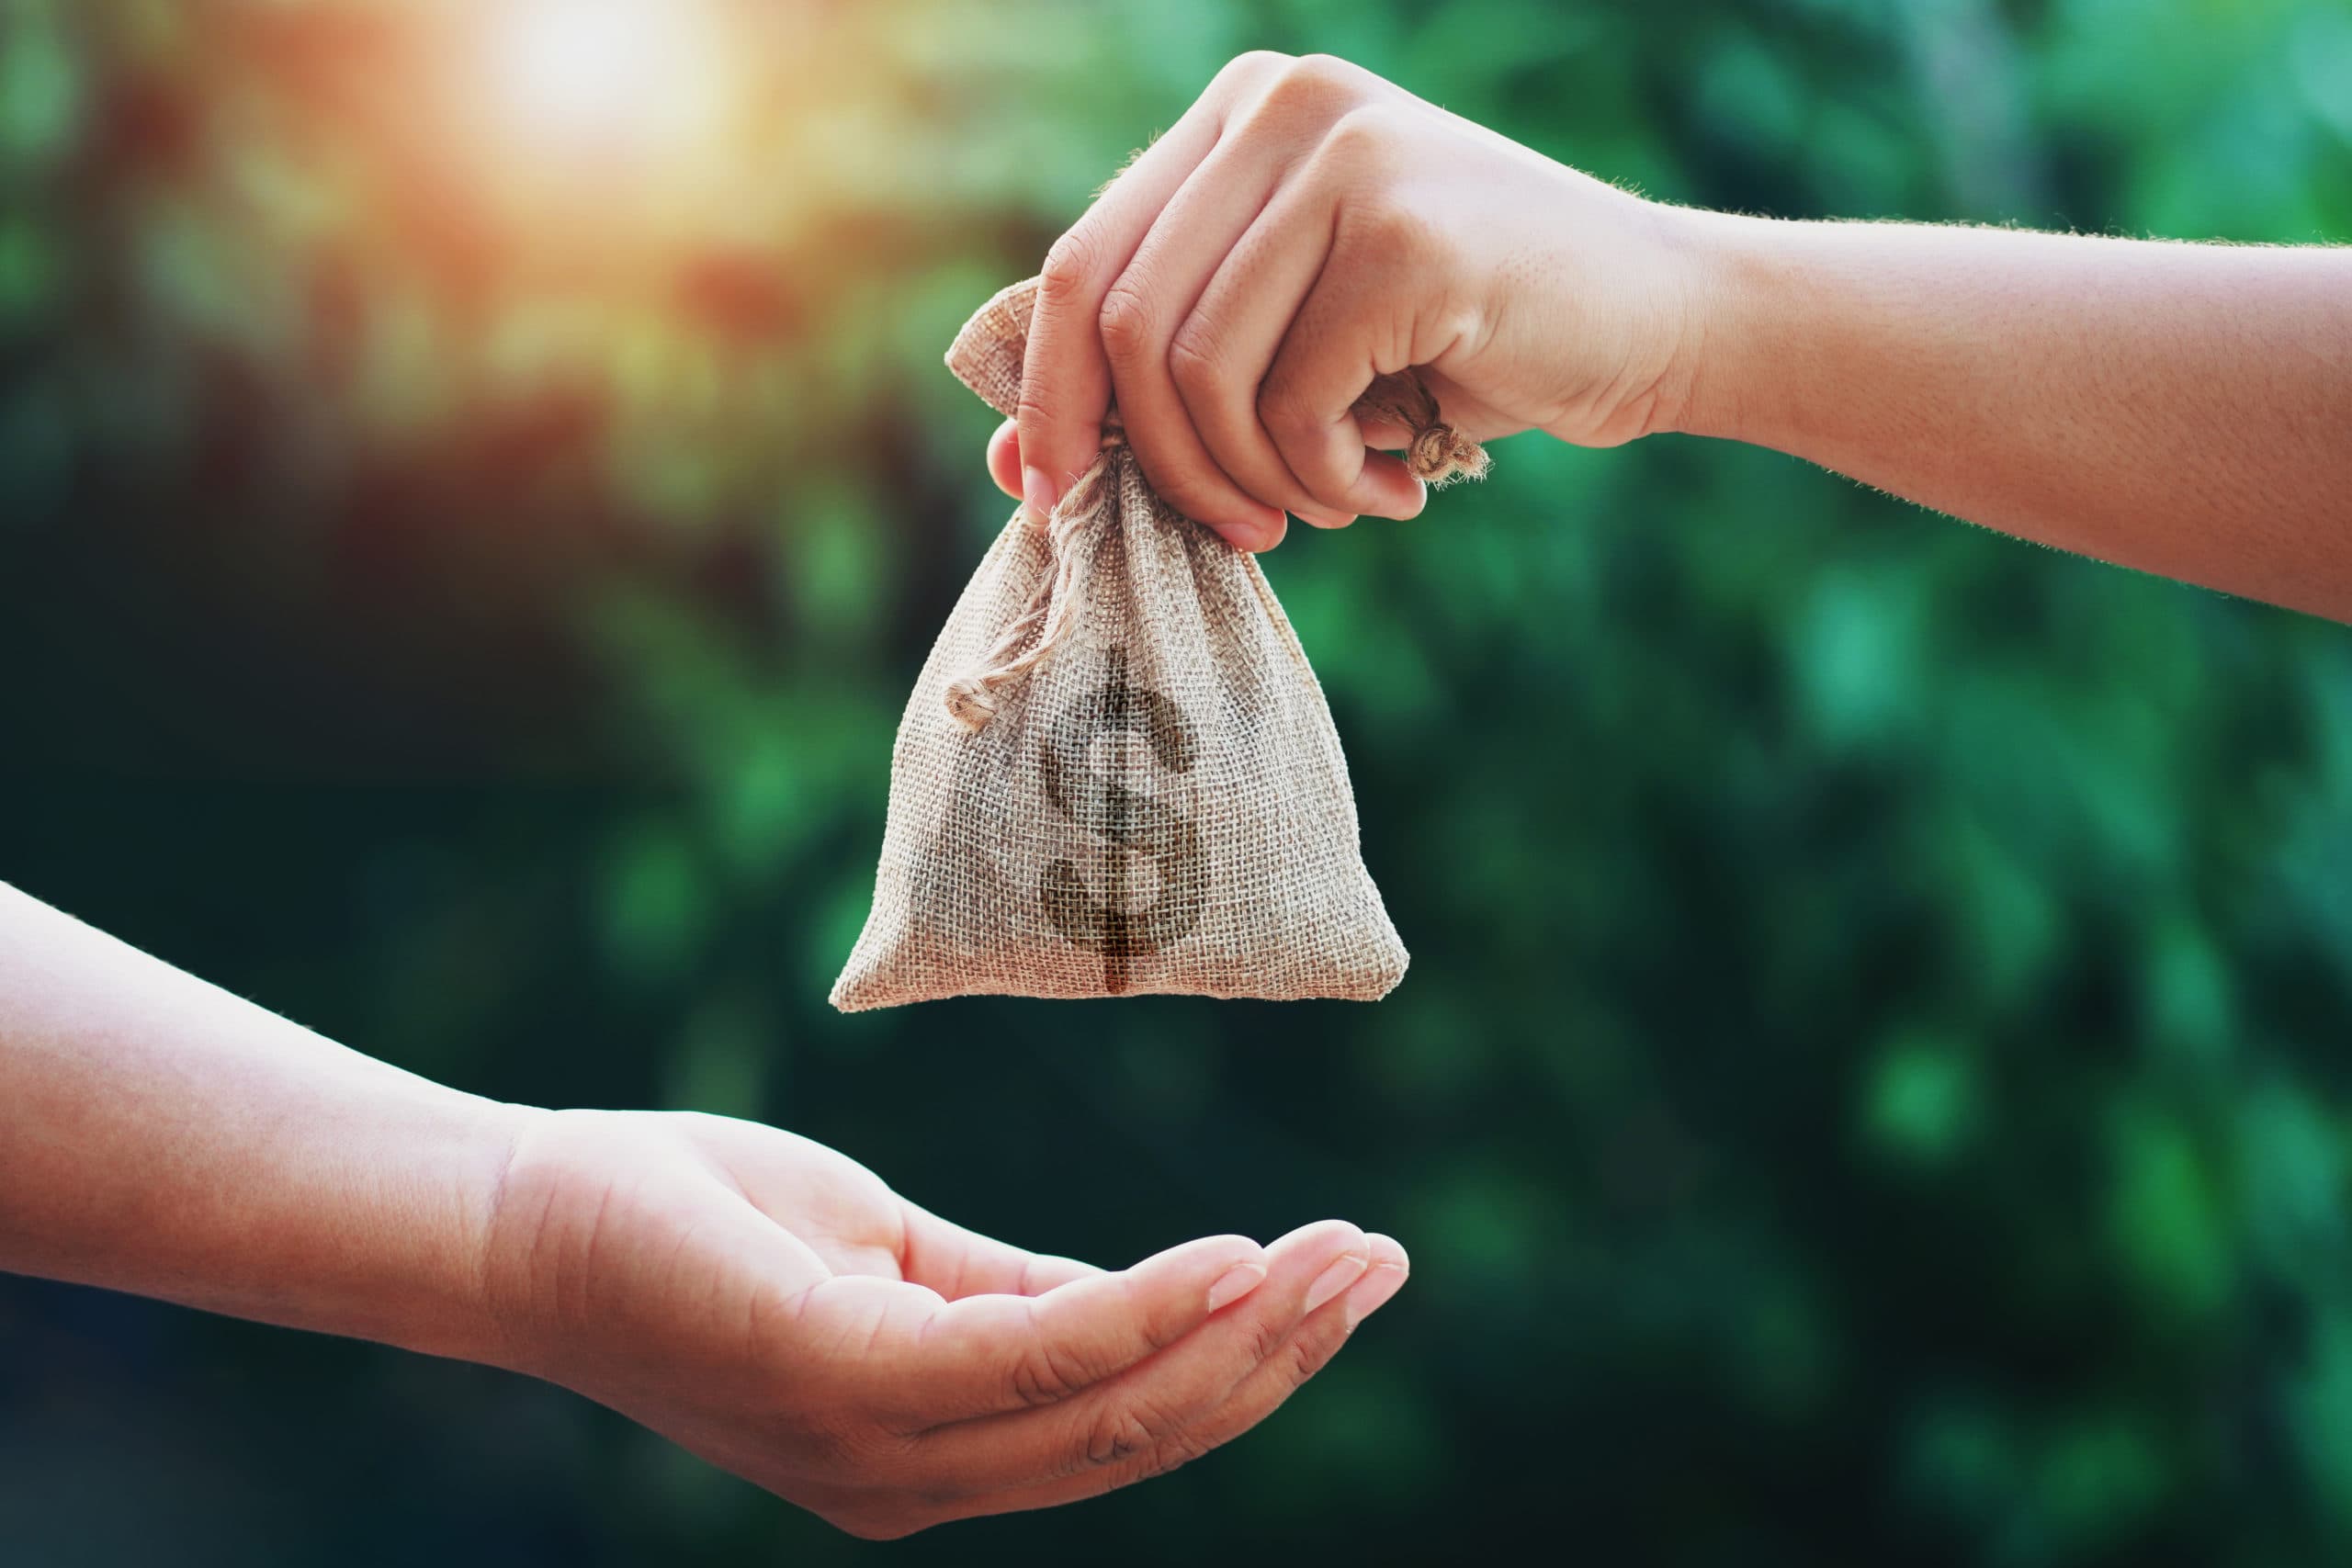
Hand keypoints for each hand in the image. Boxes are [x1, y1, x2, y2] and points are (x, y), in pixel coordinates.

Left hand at [477, 1108, 1407, 1537]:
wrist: (525, 1218)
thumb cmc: (704, 1229)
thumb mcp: (892, 1260)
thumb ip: (1015, 1296)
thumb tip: (1157, 1289)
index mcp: (929, 1454)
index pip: (1123, 1433)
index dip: (1252, 1370)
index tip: (1350, 1280)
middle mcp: (915, 1481)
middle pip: (1141, 1441)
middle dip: (1281, 1361)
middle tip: (1384, 1267)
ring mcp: (875, 1447)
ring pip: (1106, 1415)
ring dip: (1243, 1337)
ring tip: (1343, 1259)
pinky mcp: (838, 1374)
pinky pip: (1027, 1357)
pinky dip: (1143, 1310)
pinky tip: (1228, 1258)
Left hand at [988, 50, 1704, 550]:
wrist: (1662, 322)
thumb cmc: (1465, 348)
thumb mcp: (1294, 353)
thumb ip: (1164, 384)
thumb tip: (1011, 468)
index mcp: (1240, 117)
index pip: (1081, 261)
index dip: (1049, 396)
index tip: (1056, 499)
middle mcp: (1281, 109)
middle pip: (1120, 322)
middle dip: (1162, 463)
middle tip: (1238, 532)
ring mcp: (1345, 158)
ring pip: (1196, 371)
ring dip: (1254, 479)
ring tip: (1330, 502)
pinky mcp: (1405, 233)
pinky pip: (1292, 402)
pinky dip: (1325, 478)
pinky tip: (1391, 484)